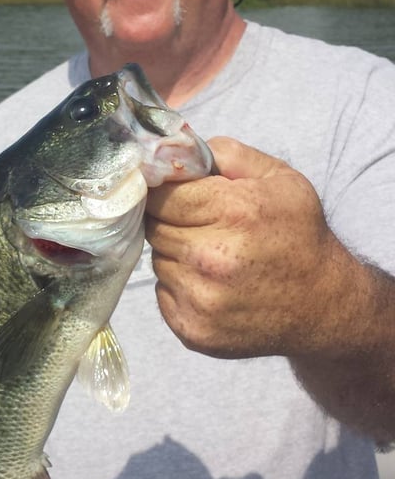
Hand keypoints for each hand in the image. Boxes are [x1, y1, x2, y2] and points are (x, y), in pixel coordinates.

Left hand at [145, 136, 342, 359]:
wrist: (323, 306)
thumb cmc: (300, 235)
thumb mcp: (279, 178)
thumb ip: (227, 154)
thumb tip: (176, 149)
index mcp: (233, 212)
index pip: (161, 194)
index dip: (166, 190)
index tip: (177, 193)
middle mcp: (211, 258)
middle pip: (154, 227)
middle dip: (171, 220)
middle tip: (199, 224)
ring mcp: (200, 299)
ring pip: (157, 260)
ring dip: (175, 253)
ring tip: (211, 254)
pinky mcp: (192, 329)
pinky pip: (162, 294)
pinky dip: (178, 285)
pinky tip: (211, 283)